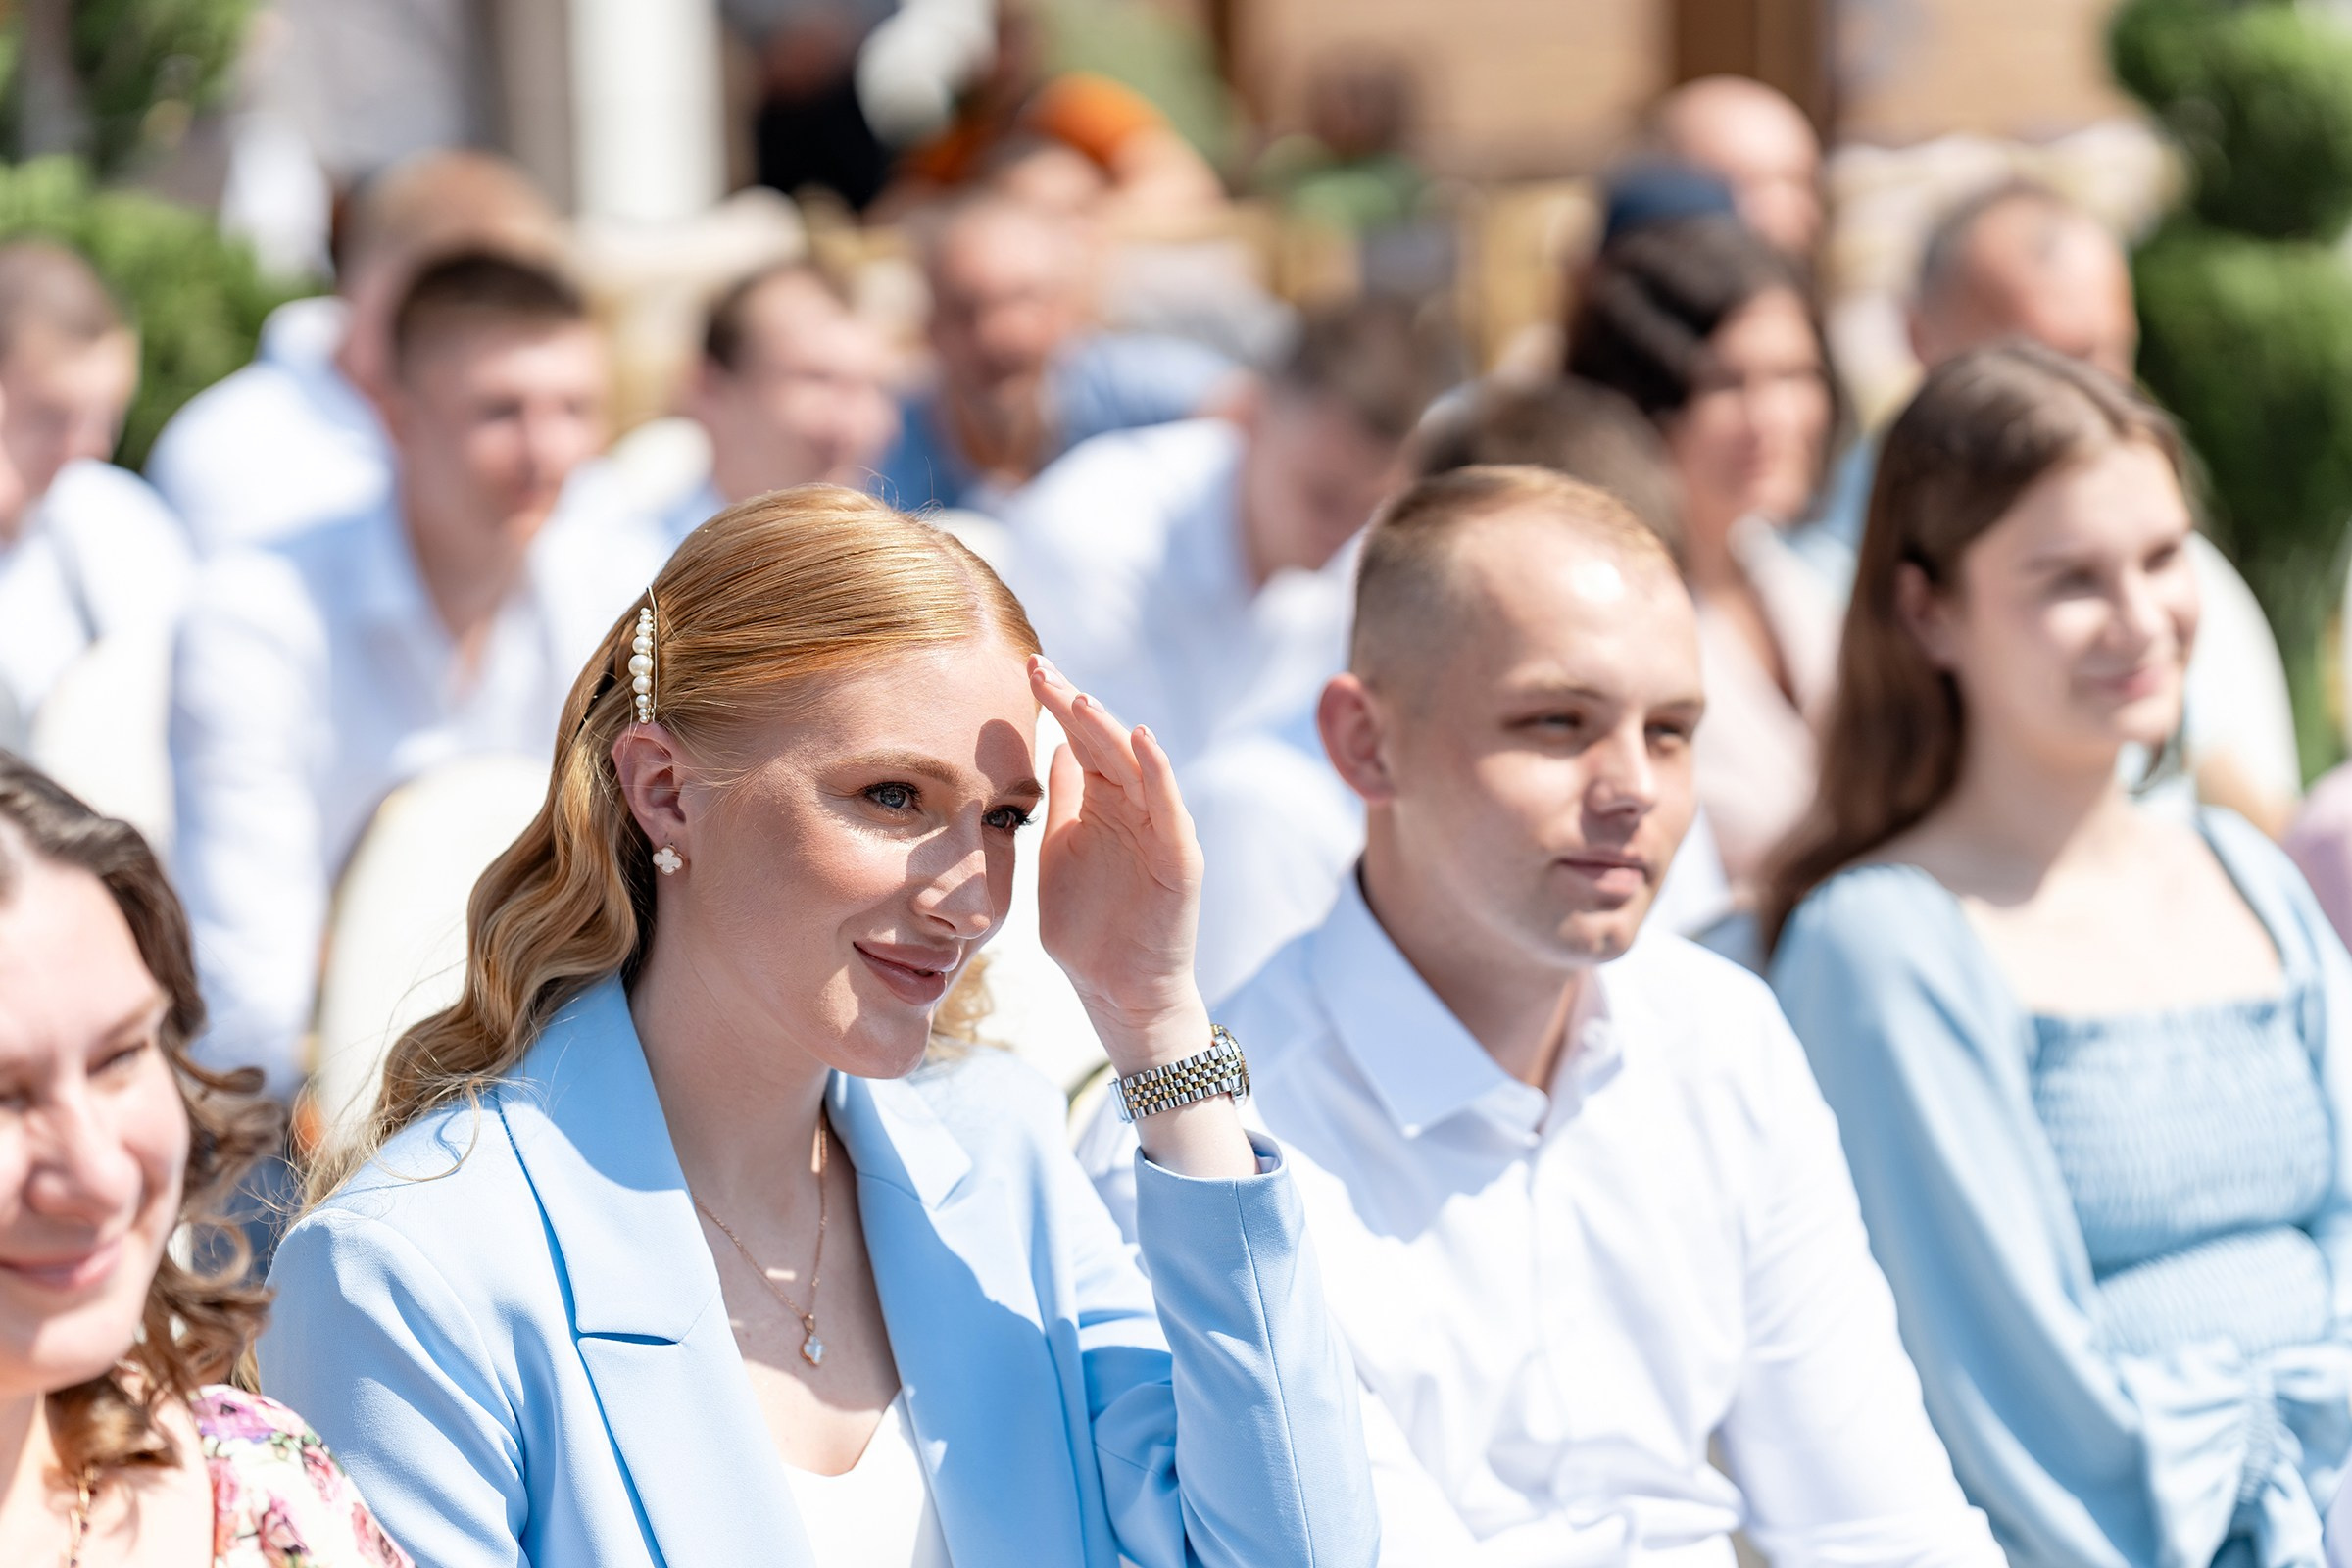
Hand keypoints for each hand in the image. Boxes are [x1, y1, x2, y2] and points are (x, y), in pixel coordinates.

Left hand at [1028, 658, 1206, 1068]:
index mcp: (1102, 805)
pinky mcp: (1178, 859)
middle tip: (1040, 669)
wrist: (1118, 992)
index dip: (1057, 705)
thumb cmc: (1088, 930)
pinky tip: (1141, 740)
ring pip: (1136, 767)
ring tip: (1080, 699)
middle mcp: (1133, 809)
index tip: (1026, 670)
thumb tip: (1055, 748)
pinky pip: (1169, 808)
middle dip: (1073, 705)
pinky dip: (1158, 772)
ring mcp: (1158, 830)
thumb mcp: (1060, 854)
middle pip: (1105, 744)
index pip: (1080, 742)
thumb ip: (1063, 804)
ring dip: (1110, 730)